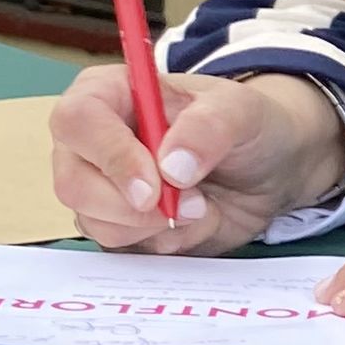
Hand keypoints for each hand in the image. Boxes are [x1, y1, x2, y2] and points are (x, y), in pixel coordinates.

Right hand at [47, 66, 344, 255]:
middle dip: (134, 208)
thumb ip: (210, 127)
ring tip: (203, 204)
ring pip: (96, 224)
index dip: (111, 156)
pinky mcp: (118, 227)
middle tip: (193, 203)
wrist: (270, 169)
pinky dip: (166, 243)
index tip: (154, 187)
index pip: (77, 120)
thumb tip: (172, 167)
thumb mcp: (243, 110)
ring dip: (158, 227)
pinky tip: (196, 221)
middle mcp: (91, 142)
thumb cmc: (247, 125)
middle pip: (74, 184)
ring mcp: (99, 188)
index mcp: (108, 94)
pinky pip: (122, 250)